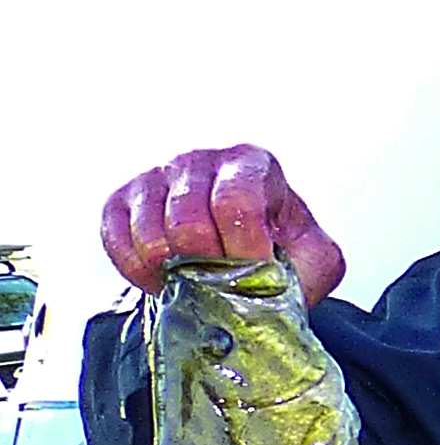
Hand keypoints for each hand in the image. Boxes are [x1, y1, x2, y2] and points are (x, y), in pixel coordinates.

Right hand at [101, 146, 345, 306]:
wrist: (240, 252)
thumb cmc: (279, 248)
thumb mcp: (316, 256)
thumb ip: (315, 262)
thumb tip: (281, 277)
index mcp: (252, 165)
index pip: (236, 201)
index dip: (243, 248)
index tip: (254, 272)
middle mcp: (200, 161)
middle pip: (188, 220)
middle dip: (209, 265)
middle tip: (225, 282)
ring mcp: (156, 177)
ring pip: (151, 234)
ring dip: (176, 273)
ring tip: (199, 283)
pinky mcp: (121, 201)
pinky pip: (117, 241)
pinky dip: (141, 272)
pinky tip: (167, 279)